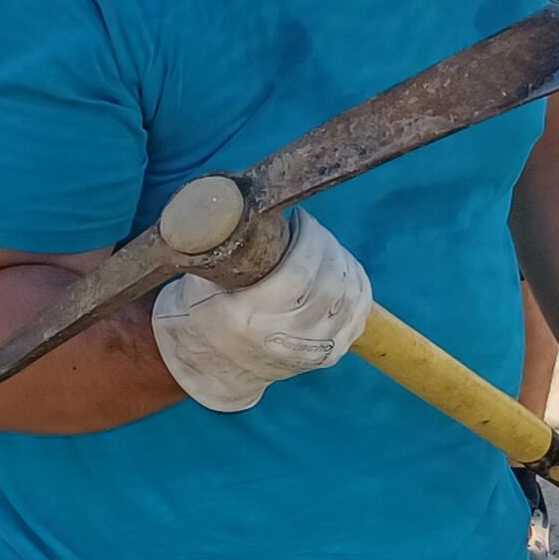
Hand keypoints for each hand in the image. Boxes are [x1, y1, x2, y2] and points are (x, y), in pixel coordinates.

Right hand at [149, 212, 372, 413]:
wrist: (219, 363)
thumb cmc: (205, 310)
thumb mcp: (198, 276)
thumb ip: (214, 240)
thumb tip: (233, 196)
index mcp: (249, 319)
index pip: (299, 275)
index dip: (308, 239)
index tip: (299, 218)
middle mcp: (286, 340)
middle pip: (330, 283)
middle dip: (325, 243)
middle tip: (310, 228)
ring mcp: (313, 350)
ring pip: (349, 294)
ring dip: (340, 259)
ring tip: (320, 245)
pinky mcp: (332, 352)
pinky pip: (360, 309)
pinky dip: (355, 281)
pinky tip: (338, 266)